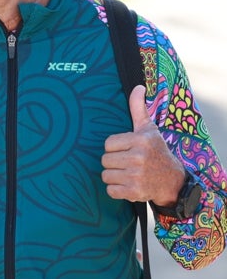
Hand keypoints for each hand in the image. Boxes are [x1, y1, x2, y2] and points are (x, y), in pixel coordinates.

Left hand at [102, 85, 184, 204]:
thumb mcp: (149, 129)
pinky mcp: (134, 192)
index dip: (115, 148)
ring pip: (106, 175)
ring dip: (114, 177)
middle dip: (114, 163)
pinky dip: (116, 190)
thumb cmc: (156, 151)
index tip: (127, 150)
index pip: (108, 144)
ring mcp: (136, 176)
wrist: (172, 181)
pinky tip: (128, 185)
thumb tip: (138, 86)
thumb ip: (138, 108)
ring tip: (128, 173)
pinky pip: (110, 190)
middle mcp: (138, 157)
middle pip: (105, 160)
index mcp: (140, 140)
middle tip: (128, 163)